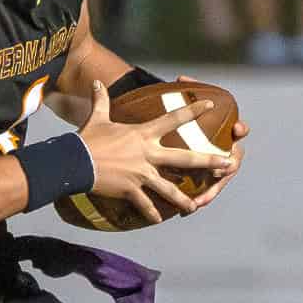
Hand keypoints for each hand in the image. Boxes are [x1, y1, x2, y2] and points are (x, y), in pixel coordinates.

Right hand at [77, 80, 236, 224]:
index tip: (210, 103)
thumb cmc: (87, 138)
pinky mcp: (130, 190)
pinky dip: (151, 213)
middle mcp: (147, 154)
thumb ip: (101, 100)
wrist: (75, 161)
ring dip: (183, 199)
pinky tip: (158, 220)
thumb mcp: (97, 118)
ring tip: (196, 207)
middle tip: (228, 164)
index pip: (173, 119)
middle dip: (208, 161)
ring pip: (169, 188)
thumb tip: (96, 82)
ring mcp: (140, 173)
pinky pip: (145, 204)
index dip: (192, 110)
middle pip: (184, 158)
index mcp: (143, 134)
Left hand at [176, 74, 246, 215]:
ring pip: (220, 182)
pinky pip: (207, 192)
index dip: (241, 129)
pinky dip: (199, 200)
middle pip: (234, 160)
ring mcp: (219, 167)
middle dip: (229, 166)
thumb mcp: (186, 104)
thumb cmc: (188, 118)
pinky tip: (187, 210)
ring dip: (211, 191)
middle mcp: (227, 150)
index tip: (238, 128)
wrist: (182, 135)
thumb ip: (187, 92)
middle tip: (221, 171)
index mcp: (226, 131)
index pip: (239, 129)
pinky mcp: (209, 180)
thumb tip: (180, 79)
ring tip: (198, 202)